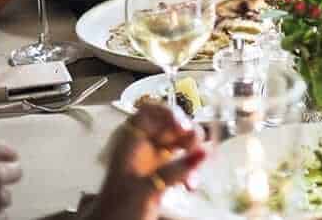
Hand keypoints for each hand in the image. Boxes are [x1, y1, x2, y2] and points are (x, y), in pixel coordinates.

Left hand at [82, 103, 206, 219]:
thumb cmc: (117, 210)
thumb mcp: (147, 188)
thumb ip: (176, 170)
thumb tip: (204, 152)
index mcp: (131, 143)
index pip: (150, 112)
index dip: (168, 113)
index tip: (183, 127)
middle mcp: (144, 147)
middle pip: (172, 126)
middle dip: (188, 136)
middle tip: (194, 150)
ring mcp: (154, 161)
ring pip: (181, 144)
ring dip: (194, 156)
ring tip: (194, 175)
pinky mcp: (163, 176)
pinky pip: (183, 164)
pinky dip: (191, 172)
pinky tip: (191, 187)